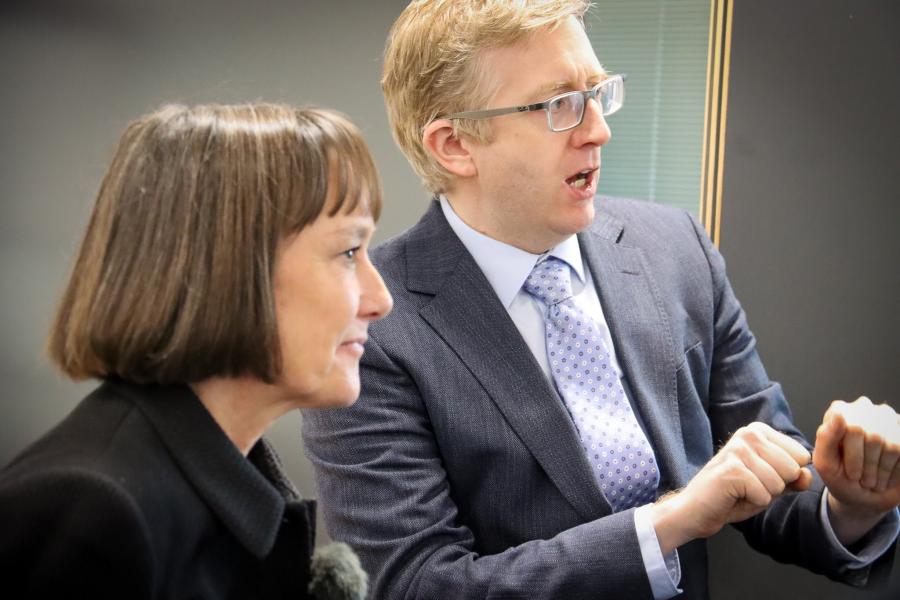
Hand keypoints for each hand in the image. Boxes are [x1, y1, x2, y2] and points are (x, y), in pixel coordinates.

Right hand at [650, 422, 811, 553]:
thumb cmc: (733, 495)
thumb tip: (807, 475)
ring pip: (778, 483)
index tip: (760, 477)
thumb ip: (793, 478)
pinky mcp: (732, 469)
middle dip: (776, 487)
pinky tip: (734, 496)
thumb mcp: (770, 485)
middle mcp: (748, 434)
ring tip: (741, 491)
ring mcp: (738, 449)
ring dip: (763, 495)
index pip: (801, 455)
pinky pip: (764, 495)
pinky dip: (752, 502)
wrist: (697, 510)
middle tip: (749, 486)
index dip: (786, 476)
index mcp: (758, 431)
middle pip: (792, 469)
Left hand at [813, 397, 899, 544]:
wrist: (863, 496)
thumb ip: (825, 438)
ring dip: (883, 472)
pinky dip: (897, 473)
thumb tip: (839, 414)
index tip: (851, 473)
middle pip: (874, 438)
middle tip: (862, 479)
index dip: (854, 457)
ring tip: (873, 478)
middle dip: (868, 466)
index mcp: (840, 411)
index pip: (853, 428)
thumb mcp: (826, 463)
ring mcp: (887, 418)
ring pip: (892, 446)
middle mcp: (864, 408)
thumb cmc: (840, 477)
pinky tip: (887, 476)